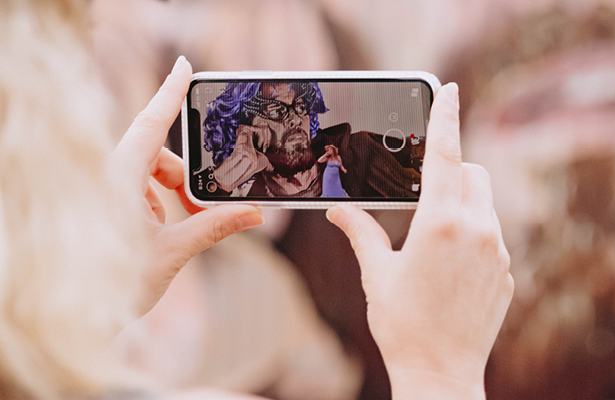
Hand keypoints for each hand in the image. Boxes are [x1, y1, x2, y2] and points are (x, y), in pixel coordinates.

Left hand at [108, 56, 264, 314]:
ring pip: (144, 175)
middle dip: (183, 177)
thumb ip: (215, 225)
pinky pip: (131, 193)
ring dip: (169, 196)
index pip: (153, 122)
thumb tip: (255, 214)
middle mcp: (105, 177)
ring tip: (179, 231)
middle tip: (203, 208)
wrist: (76, 320)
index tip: (185, 67)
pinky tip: (157, 238)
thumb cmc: (115, 282)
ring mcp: (98, 192)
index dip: (171, 92)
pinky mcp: (96, 209)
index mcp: (119, 175)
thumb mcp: (174, 251)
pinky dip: (152, 207)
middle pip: (155, 154)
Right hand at [327, 83, 512, 399]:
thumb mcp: (376, 274)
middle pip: (472, 174)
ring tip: (433, 240)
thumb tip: (337, 210)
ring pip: (485, 205)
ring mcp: (498, 251)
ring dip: (464, 205)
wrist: (442, 374)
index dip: (446, 117)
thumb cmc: (403, 325)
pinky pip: (493, 237)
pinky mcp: (508, 272)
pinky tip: (450, 270)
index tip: (450, 89)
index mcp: (440, 223)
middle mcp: (477, 230)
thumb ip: (361, 232)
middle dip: (451, 173)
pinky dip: (474, 237)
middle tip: (423, 195)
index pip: (445, 154)